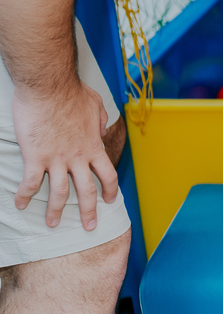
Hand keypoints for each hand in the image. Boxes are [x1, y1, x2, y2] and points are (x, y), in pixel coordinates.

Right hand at [11, 82, 117, 229]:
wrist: (48, 86)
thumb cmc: (71, 91)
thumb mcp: (96, 105)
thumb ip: (101, 120)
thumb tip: (102, 130)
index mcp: (93, 147)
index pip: (108, 175)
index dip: (111, 190)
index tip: (109, 200)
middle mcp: (78, 157)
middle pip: (87, 191)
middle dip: (89, 212)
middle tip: (89, 227)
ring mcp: (57, 159)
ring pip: (60, 193)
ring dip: (56, 210)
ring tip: (52, 223)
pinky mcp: (36, 156)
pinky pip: (31, 182)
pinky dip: (25, 195)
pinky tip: (20, 204)